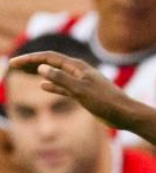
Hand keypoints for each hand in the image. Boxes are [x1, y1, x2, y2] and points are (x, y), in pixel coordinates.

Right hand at [8, 52, 133, 129]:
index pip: (49, 58)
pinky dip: (52, 86)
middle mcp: (79, 72)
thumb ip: (61, 79)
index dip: (30, 59)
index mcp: (78, 67)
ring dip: (39, 72)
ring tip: (23, 72)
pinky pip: (64, 87)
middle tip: (13, 65)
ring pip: (56, 74)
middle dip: (31, 63)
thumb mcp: (80, 90)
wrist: (125, 114)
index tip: (14, 63)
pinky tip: (42, 86)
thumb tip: (42, 67)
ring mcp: (81, 82)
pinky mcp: (84, 94)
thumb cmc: (106, 102)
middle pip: (50, 63)